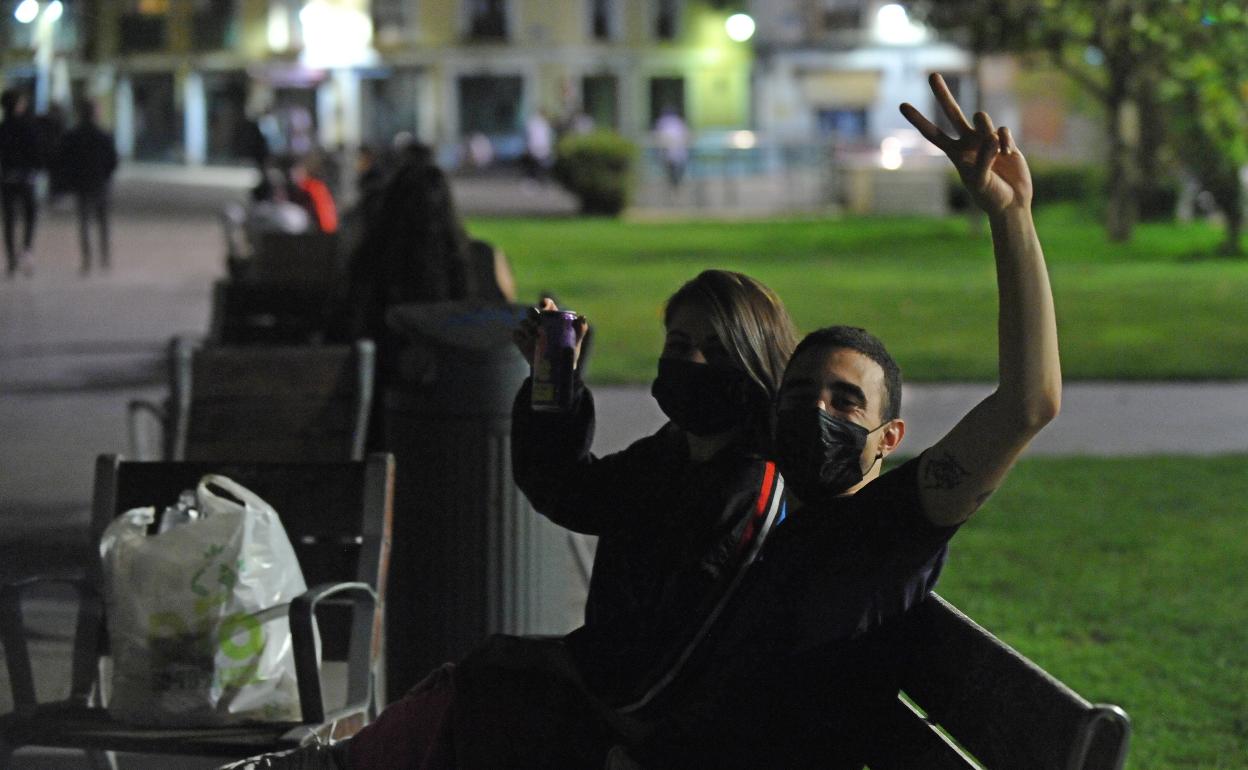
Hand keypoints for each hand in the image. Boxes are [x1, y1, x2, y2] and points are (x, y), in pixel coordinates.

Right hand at [512, 297, 589, 368]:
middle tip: (538, 323)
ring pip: (523, 323)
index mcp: (552, 317)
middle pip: (531, 311)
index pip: (547, 304)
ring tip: (535, 337)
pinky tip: (526, 342)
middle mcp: (539, 321)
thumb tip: (582, 318)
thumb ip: (581, 328)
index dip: (545, 303)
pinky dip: (519, 336)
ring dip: (527, 327)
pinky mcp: (522, 341)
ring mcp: (529, 331)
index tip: (544, 307)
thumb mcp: (575, 339)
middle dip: (532, 314)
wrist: (558, 368)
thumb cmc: (568, 350)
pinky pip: (516, 334)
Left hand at [901, 73, 1031, 216]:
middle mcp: (968, 142)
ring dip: (985, 128)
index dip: (918, 120)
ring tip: (994, 147)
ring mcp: (986, 139)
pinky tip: (1008, 154)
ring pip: (982, 118)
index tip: (902, 105)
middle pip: (953, 112)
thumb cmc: (991, 195)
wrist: (1012, 203)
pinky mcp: (1005, 140)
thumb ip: (983, 158)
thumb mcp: (980, 181)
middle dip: (943, 94)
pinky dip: (1006, 141)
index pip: (933, 134)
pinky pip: (1003, 130)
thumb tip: (991, 136)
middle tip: (932, 75)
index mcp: (955, 153)